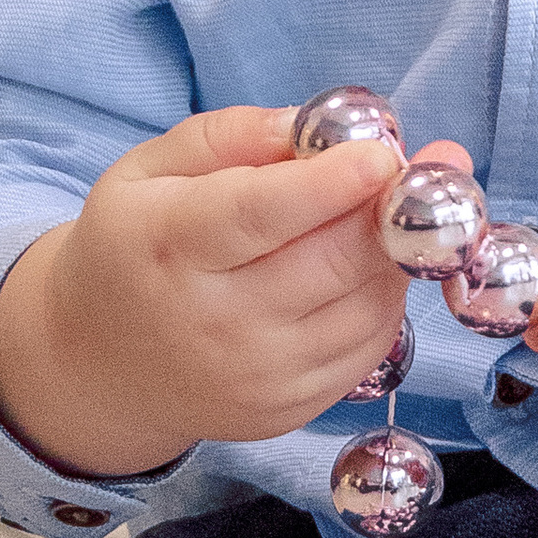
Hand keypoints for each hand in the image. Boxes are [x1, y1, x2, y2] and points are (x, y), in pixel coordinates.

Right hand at [0, 109, 465, 480]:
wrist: (102, 364)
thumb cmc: (135, 246)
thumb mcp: (149, 170)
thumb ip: (230, 136)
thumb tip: (312, 126)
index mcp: (168, 244)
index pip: (257, 215)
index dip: (328, 184)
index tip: (383, 152)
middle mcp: (212, 321)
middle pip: (331, 262)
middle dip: (394, 209)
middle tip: (435, 163)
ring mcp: (255, 376)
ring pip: (367, 305)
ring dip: (398, 251)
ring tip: (390, 210)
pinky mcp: (287, 411)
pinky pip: (370, 345)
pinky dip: (385, 297)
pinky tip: (366, 265)